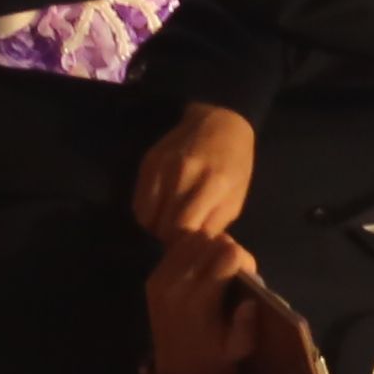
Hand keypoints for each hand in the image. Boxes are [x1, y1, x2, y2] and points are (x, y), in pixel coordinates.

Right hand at [132, 103, 255, 238]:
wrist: (220, 123)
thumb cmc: (234, 165)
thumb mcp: (235, 198)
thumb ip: (215, 225)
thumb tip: (196, 250)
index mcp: (213, 184)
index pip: (185, 229)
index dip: (184, 245)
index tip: (189, 247)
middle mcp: (184, 174)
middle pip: (163, 226)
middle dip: (170, 238)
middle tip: (178, 237)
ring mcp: (163, 166)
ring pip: (146, 217)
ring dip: (156, 227)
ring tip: (169, 223)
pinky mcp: (148, 162)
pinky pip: (138, 202)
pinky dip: (147, 213)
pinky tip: (160, 210)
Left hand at [142, 227, 266, 373]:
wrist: (176, 368)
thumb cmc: (213, 357)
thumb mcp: (237, 349)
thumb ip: (246, 327)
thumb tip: (250, 302)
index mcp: (200, 302)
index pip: (229, 255)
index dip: (245, 259)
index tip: (247, 274)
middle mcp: (178, 285)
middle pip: (212, 241)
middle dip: (229, 250)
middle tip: (233, 269)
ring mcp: (162, 279)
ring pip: (194, 239)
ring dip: (209, 247)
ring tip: (216, 265)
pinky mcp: (153, 277)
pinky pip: (176, 247)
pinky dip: (192, 249)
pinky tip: (199, 265)